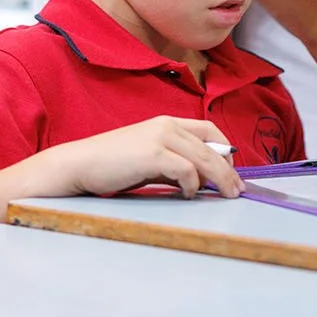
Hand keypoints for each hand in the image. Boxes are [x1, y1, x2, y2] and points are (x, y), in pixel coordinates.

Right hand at [55, 116, 242, 198]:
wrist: (80, 164)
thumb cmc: (112, 164)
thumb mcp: (149, 159)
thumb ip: (173, 164)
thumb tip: (199, 180)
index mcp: (167, 122)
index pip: (209, 129)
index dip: (225, 149)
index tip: (232, 170)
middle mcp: (167, 125)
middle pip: (212, 146)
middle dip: (228, 170)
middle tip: (237, 189)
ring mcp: (160, 138)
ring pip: (205, 158)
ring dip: (219, 178)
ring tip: (224, 194)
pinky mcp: (152, 154)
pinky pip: (186, 170)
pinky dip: (193, 184)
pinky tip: (189, 194)